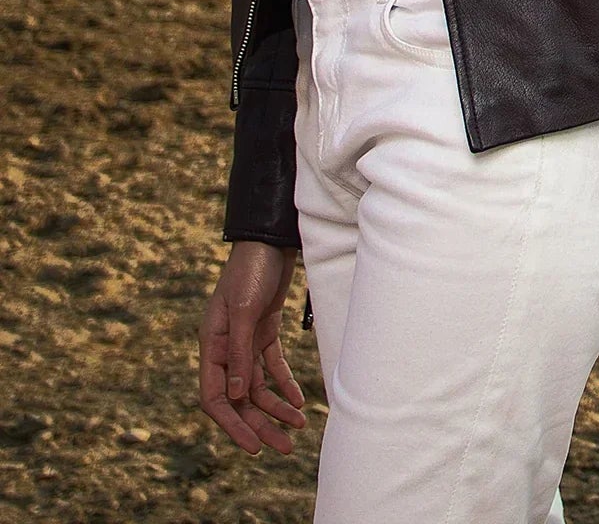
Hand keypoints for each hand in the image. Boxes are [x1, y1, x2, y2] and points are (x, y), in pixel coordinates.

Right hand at [198, 243, 307, 455]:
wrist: (269, 239)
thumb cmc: (251, 269)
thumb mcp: (244, 309)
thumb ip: (239, 352)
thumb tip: (236, 396)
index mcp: (211, 346)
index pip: (214, 398)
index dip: (232, 425)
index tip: (253, 447)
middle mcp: (225, 348)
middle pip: (239, 398)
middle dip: (259, 424)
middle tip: (283, 447)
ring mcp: (244, 340)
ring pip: (258, 386)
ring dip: (275, 407)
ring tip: (298, 426)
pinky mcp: (263, 331)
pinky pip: (272, 366)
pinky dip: (284, 384)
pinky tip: (298, 400)